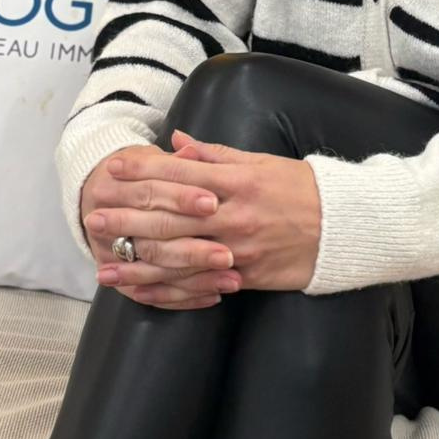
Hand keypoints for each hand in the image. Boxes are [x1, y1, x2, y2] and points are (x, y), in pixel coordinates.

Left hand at [87, 128, 322, 305]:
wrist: (345, 227)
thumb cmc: (302, 188)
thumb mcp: (261, 162)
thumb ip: (215, 155)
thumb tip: (176, 143)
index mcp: (238, 181)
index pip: (180, 175)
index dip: (143, 172)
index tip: (112, 170)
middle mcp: (234, 215)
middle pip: (170, 218)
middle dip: (128, 221)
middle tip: (93, 220)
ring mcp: (238, 249)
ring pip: (178, 259)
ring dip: (137, 265)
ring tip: (103, 269)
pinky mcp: (245, 277)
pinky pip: (199, 286)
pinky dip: (168, 292)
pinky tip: (142, 295)